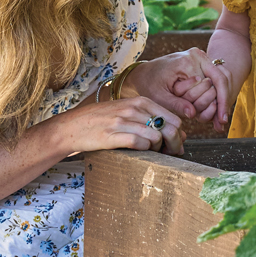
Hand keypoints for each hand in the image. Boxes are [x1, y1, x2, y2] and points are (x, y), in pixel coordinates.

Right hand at [57, 93, 184, 157]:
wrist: (73, 126)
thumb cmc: (103, 120)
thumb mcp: (129, 113)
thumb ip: (153, 120)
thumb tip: (182, 135)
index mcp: (141, 101)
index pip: (174, 119)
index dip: (178, 136)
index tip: (173, 146)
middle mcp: (133, 109)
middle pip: (169, 129)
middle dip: (173, 145)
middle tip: (168, 154)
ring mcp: (122, 121)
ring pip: (156, 137)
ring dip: (158, 150)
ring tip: (151, 154)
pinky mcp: (112, 135)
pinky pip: (139, 144)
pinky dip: (144, 151)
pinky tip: (139, 152)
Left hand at [127, 49, 227, 124]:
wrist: (143, 74)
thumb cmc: (149, 84)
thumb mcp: (159, 97)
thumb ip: (176, 104)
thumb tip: (192, 113)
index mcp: (189, 61)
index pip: (216, 82)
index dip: (220, 103)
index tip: (221, 121)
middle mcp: (198, 56)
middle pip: (221, 83)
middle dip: (219, 104)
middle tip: (218, 124)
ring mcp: (201, 59)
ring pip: (220, 84)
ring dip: (219, 103)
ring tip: (218, 122)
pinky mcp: (201, 66)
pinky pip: (214, 83)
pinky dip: (215, 99)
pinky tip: (215, 116)